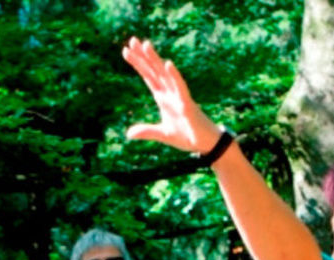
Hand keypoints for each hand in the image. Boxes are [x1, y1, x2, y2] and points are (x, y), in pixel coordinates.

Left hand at [121, 38, 220, 153]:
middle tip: (132, 40)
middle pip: (154, 71)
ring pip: (165, 75)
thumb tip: (128, 134)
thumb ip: (147, 131)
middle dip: (143, 56)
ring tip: (145, 45)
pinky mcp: (188, 104)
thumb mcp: (163, 134)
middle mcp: (171, 93)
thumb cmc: (188, 136)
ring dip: (155, 60)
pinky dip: (174, 75)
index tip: (126, 50)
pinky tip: (167, 63)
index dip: (138, 64)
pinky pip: (180, 87)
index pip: (148, 77)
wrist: (206, 144)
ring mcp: (179, 97)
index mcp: (164, 98)